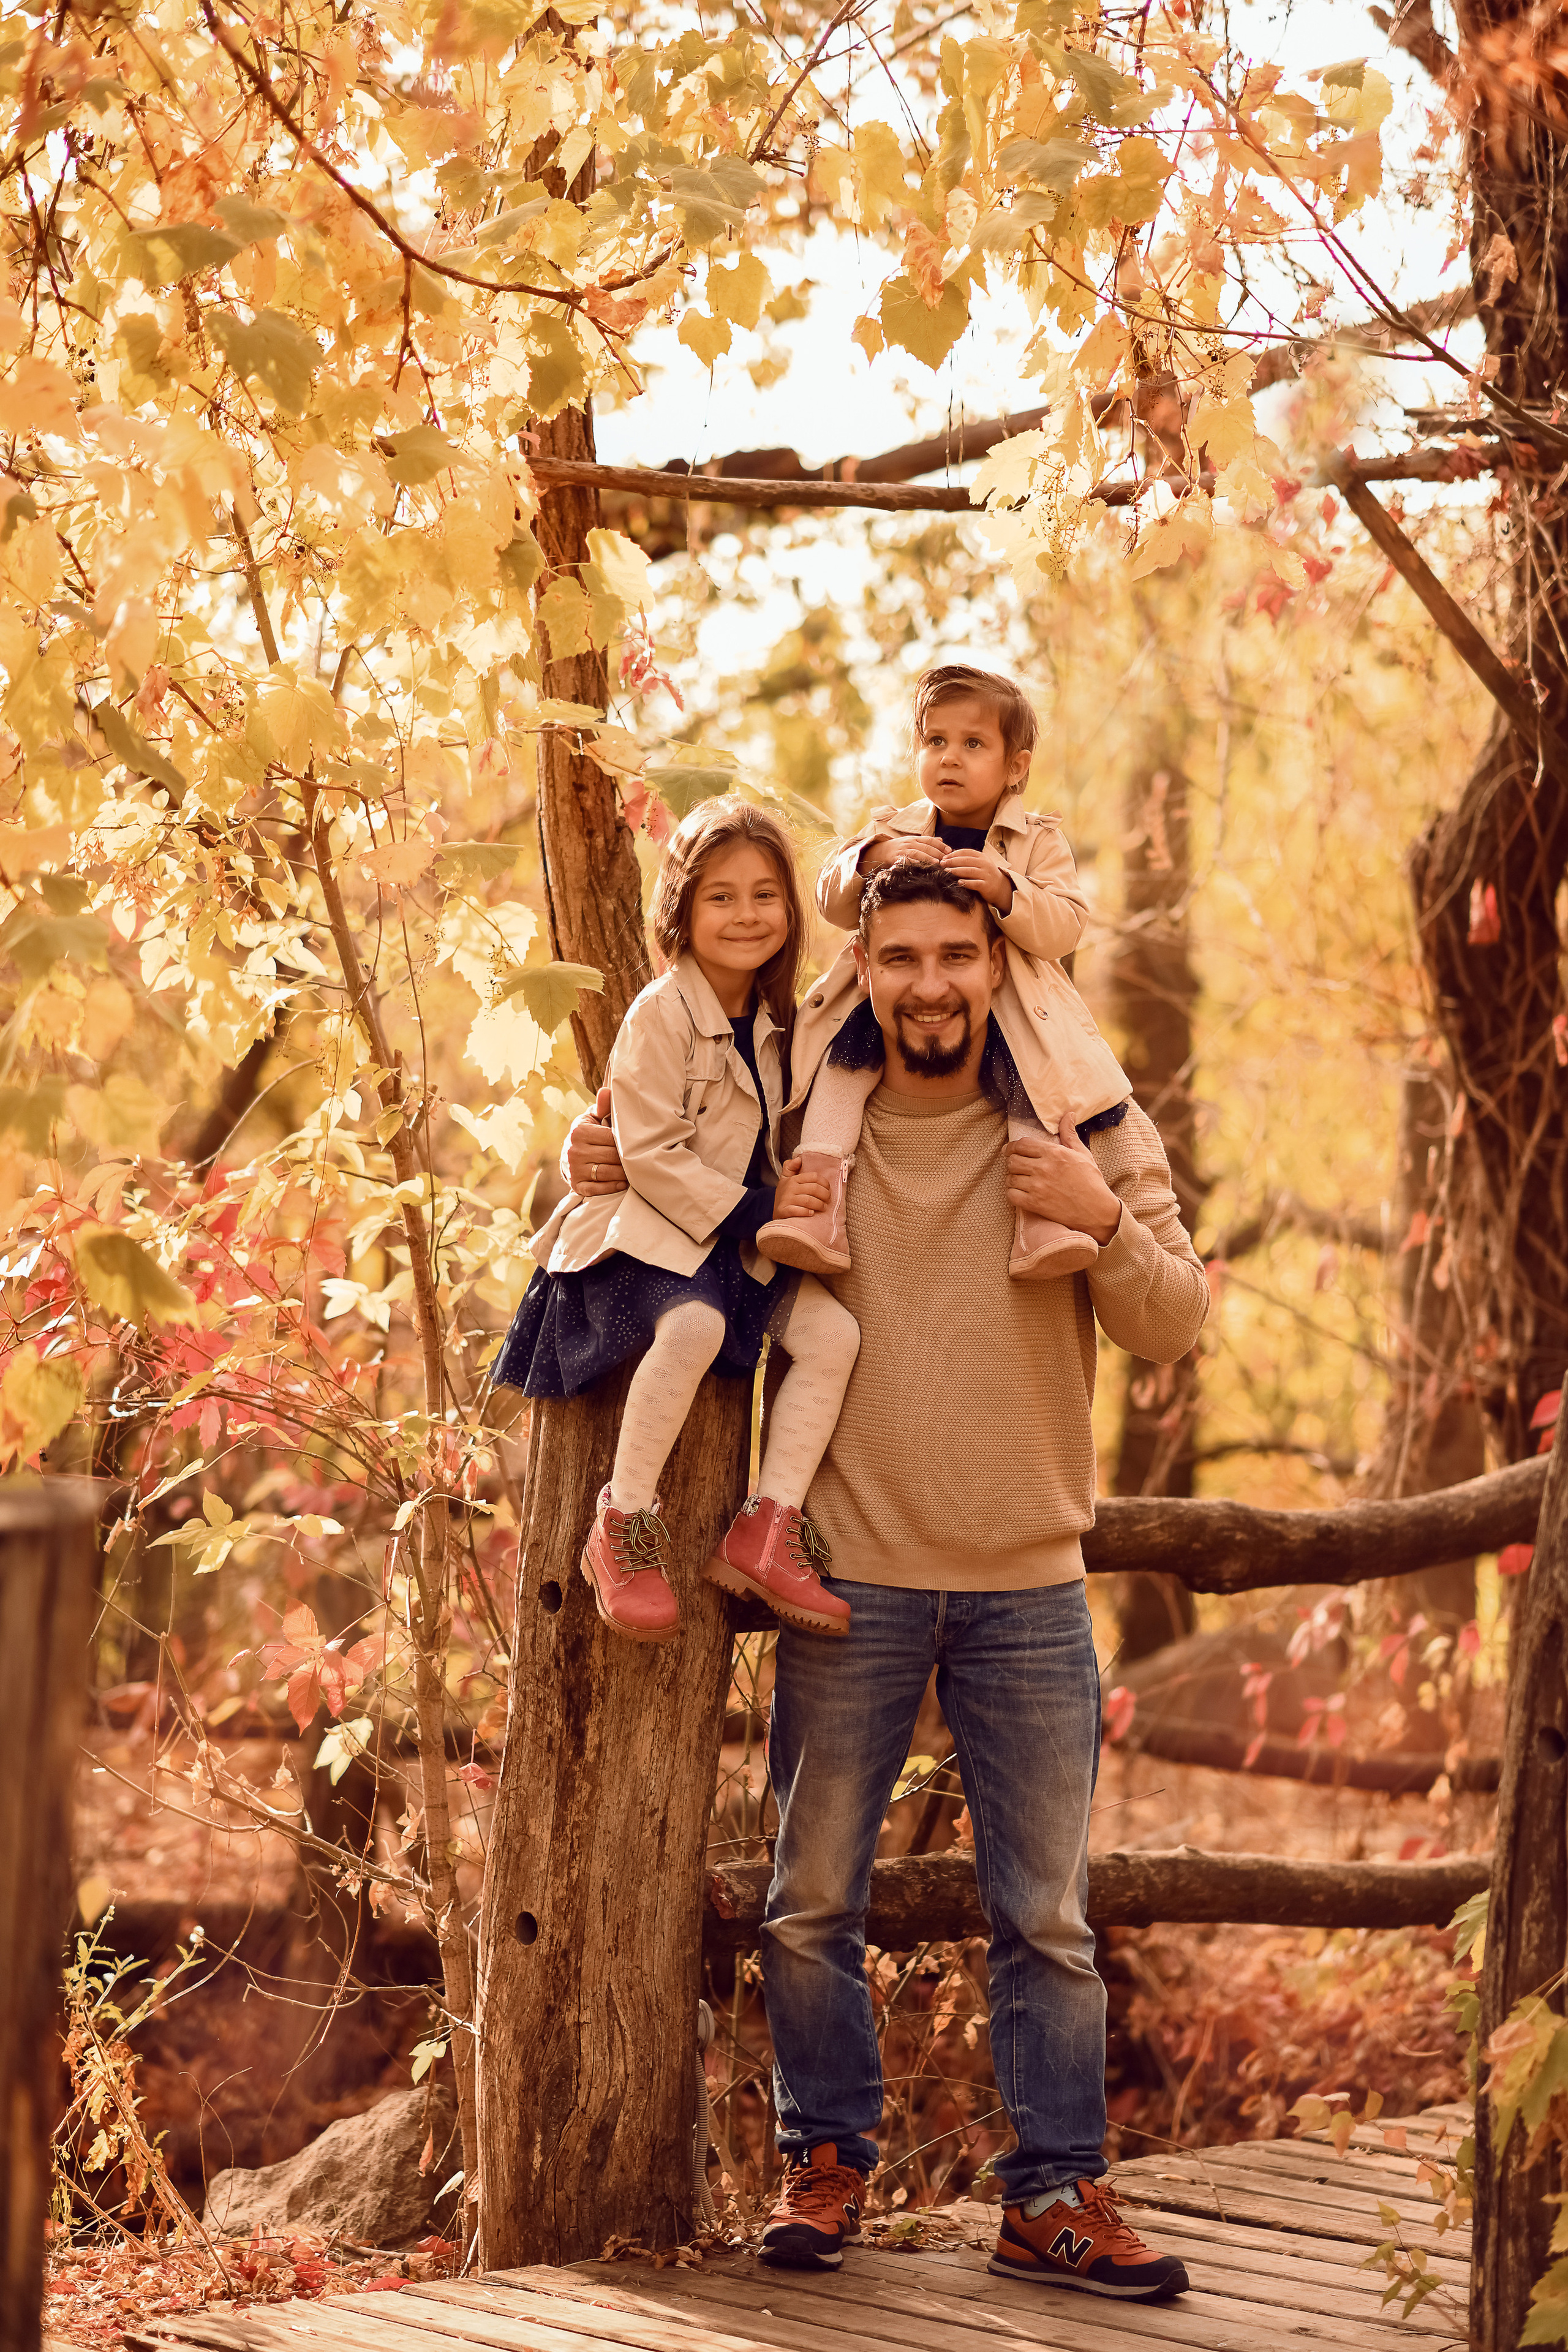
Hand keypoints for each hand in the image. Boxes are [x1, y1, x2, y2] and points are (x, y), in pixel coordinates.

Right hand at [565, 1086, 627, 1195]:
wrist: (568, 1155)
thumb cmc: (588, 1133)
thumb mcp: (592, 1118)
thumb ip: (602, 1106)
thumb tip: (607, 1091)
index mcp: (579, 1132)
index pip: (611, 1138)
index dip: (626, 1142)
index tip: (637, 1143)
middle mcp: (575, 1151)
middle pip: (611, 1156)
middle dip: (627, 1159)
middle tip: (641, 1158)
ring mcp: (575, 1169)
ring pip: (606, 1173)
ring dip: (624, 1174)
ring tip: (635, 1171)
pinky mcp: (577, 1185)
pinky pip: (598, 1189)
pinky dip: (613, 1187)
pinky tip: (623, 1183)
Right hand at [771, 1155, 830, 1220]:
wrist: (775, 1214)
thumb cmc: (785, 1196)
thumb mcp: (785, 1179)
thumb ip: (791, 1167)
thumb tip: (799, 1159)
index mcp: (793, 1179)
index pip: (814, 1177)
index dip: (825, 1183)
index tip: (828, 1189)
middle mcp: (790, 1188)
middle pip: (814, 1188)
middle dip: (825, 1195)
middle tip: (828, 1200)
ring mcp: (786, 1200)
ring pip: (808, 1200)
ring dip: (819, 1205)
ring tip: (823, 1207)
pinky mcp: (784, 1212)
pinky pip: (799, 1211)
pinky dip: (807, 1212)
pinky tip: (811, 1213)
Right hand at [859, 832, 946, 873]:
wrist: (882, 850)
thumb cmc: (901, 847)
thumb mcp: (913, 841)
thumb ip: (927, 841)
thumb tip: (942, 840)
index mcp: (915, 838)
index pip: (930, 840)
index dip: (940, 845)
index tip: (950, 850)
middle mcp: (910, 843)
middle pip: (926, 847)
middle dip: (937, 852)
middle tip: (946, 859)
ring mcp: (903, 850)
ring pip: (918, 853)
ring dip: (928, 858)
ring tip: (937, 863)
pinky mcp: (897, 858)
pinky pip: (907, 861)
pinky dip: (914, 864)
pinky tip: (921, 867)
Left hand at [941, 848, 1014, 911]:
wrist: (1000, 887)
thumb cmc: (985, 874)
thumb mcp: (979, 863)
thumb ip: (967, 859)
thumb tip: (950, 855)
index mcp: (982, 857)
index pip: (966, 852)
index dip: (954, 854)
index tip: (943, 857)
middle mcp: (985, 864)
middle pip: (966, 860)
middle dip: (952, 861)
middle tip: (942, 864)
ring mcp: (986, 874)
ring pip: (970, 871)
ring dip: (957, 871)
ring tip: (946, 872)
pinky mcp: (986, 885)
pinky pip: (975, 883)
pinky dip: (966, 882)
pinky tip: (958, 882)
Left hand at [1005, 1124, 1120, 1246]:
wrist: (1096, 1209)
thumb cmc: (1090, 1180)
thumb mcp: (1082, 1153)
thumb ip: (1069, 1133)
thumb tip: (1068, 1114)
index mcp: (1054, 1153)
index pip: (1022, 1144)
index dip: (1012, 1147)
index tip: (1010, 1150)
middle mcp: (1043, 1168)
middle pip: (1012, 1161)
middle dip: (1012, 1162)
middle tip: (1016, 1166)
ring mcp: (1038, 1187)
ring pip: (1010, 1178)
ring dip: (1012, 1178)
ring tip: (1018, 1179)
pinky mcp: (1035, 1204)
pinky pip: (1012, 1195)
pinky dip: (1012, 1193)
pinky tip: (1020, 1192)